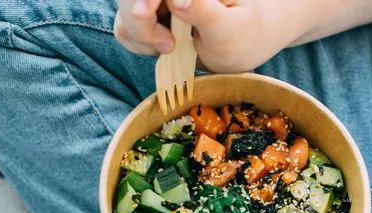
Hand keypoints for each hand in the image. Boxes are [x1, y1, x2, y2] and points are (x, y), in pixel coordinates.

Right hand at [114, 0, 291, 72]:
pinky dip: (141, 44)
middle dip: (140, 24)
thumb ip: (203, 11)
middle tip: (168, 46)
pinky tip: (166, 49)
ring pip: (125, 15)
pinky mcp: (151, 16)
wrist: (246, 42)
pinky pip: (126, 29)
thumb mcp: (229, 29)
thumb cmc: (244, 35)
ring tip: (172, 48)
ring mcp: (159, 0)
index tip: (146, 14)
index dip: (143, 0)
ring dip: (141, 37)